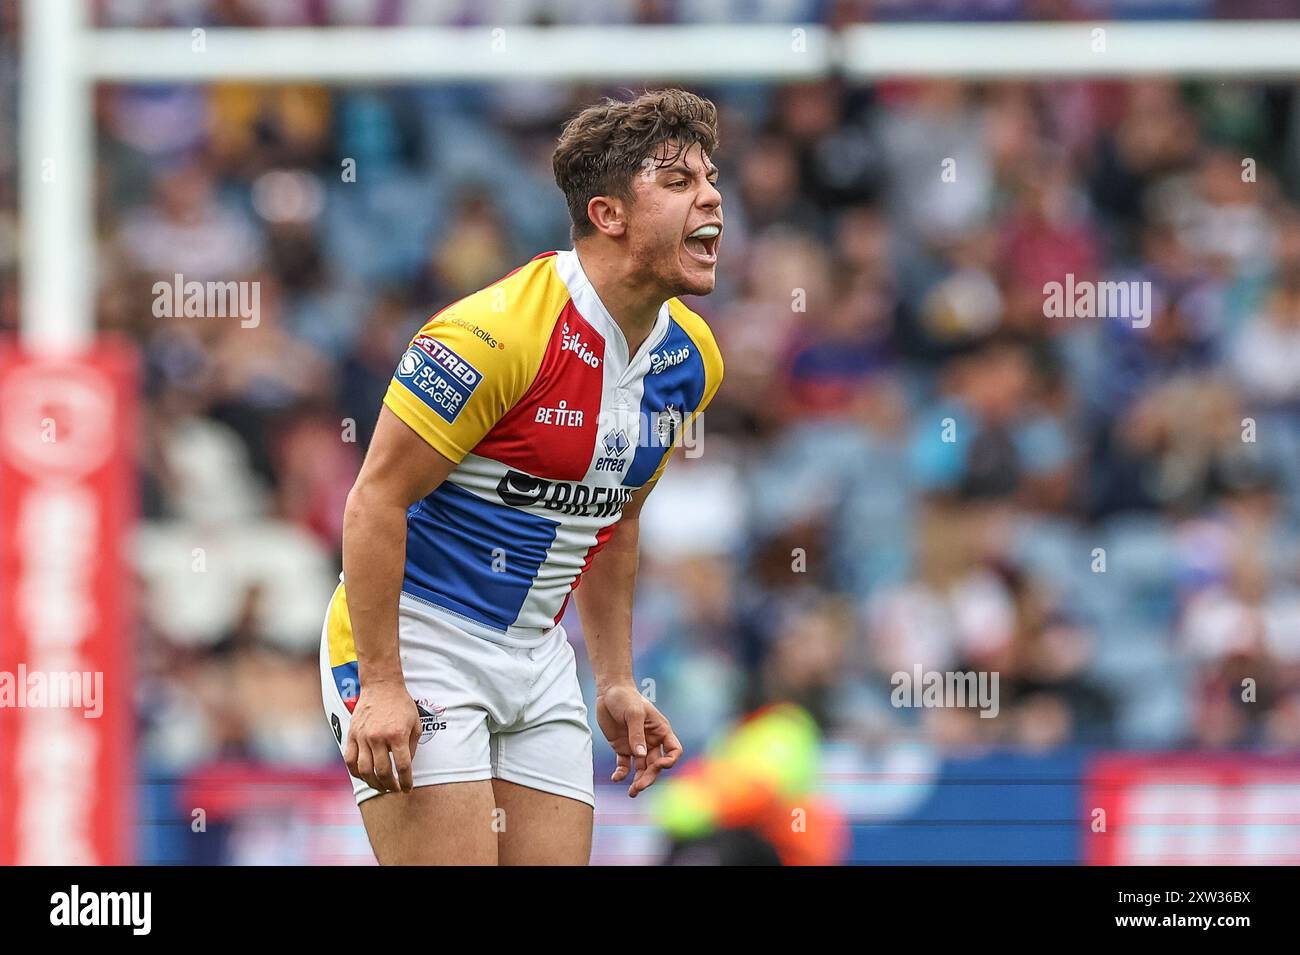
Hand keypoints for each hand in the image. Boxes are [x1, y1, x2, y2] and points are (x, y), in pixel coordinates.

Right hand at [344, 680, 419, 793]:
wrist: (382, 686)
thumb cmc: (401, 705)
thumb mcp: (415, 724)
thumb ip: (412, 747)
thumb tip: (405, 766)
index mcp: (397, 735)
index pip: (403, 766)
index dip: (406, 782)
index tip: (408, 789)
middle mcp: (378, 737)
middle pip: (382, 772)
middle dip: (390, 786)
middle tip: (395, 790)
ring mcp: (362, 737)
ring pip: (364, 770)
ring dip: (373, 783)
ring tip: (381, 787)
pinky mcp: (351, 735)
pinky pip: (350, 761)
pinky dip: (356, 773)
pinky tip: (364, 777)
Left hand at [595, 683, 683, 797]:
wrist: (609, 691)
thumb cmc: (626, 697)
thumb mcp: (633, 713)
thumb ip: (637, 734)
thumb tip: (640, 755)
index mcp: (661, 731)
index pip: (674, 750)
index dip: (670, 760)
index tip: (659, 764)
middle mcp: (651, 741)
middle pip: (656, 765)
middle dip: (650, 777)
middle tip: (638, 787)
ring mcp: (637, 746)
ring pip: (642, 768)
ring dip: (638, 781)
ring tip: (632, 792)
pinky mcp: (622, 748)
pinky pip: (625, 765)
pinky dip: (622, 773)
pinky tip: (616, 778)